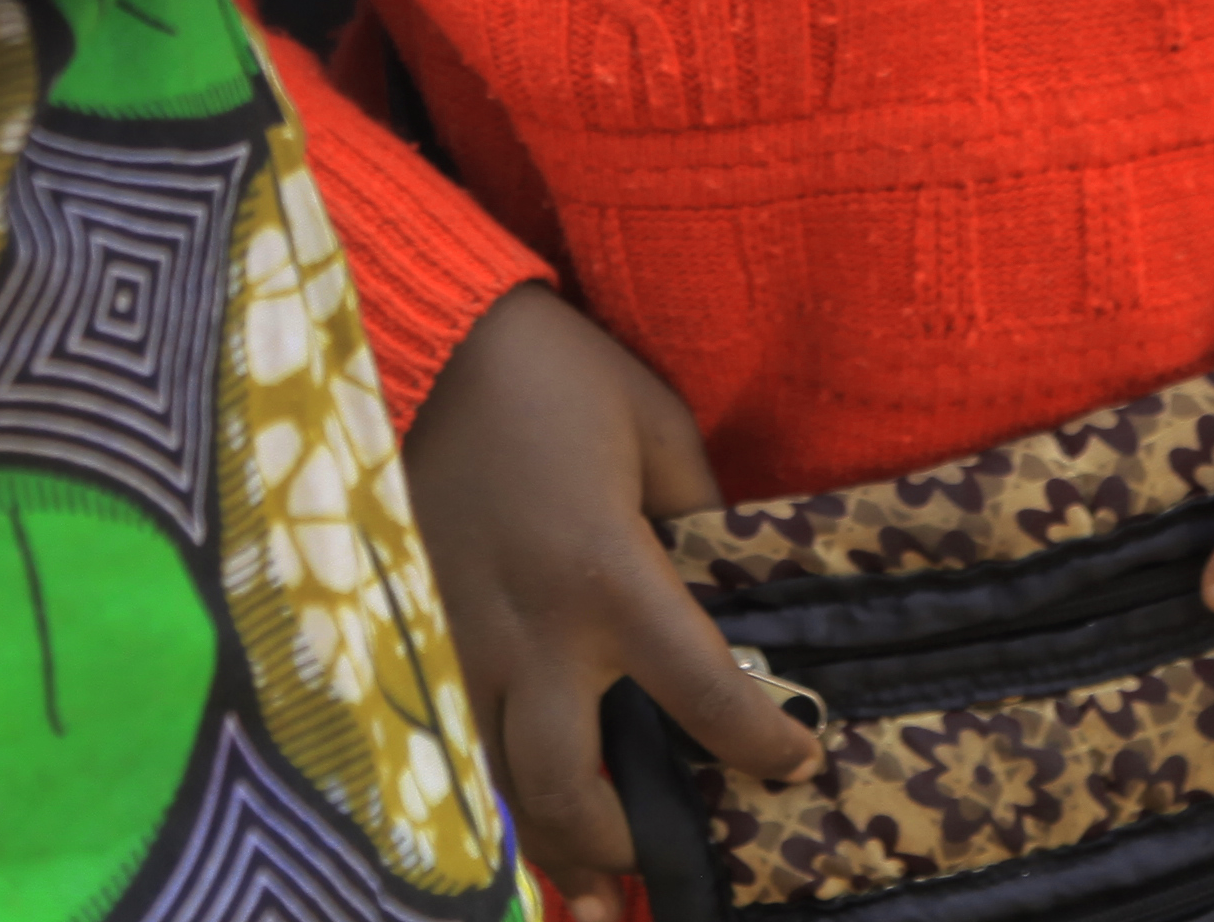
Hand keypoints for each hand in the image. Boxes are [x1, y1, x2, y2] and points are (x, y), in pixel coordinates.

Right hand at [407, 287, 819, 921]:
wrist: (424, 344)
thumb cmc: (553, 375)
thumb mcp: (657, 426)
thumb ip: (699, 513)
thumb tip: (725, 579)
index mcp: (609, 578)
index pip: (704, 693)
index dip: (761, 743)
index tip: (798, 764)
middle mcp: (533, 635)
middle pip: (570, 788)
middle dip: (614, 846)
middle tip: (653, 867)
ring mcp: (462, 645)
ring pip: (498, 785)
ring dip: (545, 840)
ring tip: (585, 880)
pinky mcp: (415, 636)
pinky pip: (450, 739)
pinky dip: (485, 787)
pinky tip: (510, 810)